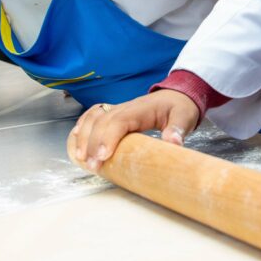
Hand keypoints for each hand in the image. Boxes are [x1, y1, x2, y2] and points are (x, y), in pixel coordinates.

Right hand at [69, 91, 199, 171]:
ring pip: (94, 118)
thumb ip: (178, 129)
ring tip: (81, 157)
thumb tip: (173, 142)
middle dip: (92, 143)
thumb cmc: (180, 108)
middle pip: (102, 121)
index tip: (103, 155)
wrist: (177, 95)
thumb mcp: (184, 117)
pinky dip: (82, 126)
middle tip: (92, 165)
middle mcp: (125, 107)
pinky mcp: (115, 113)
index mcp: (141, 109)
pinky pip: (93, 115)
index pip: (119, 120)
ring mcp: (118, 109)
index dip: (108, 137)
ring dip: (84, 136)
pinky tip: (76, 140)